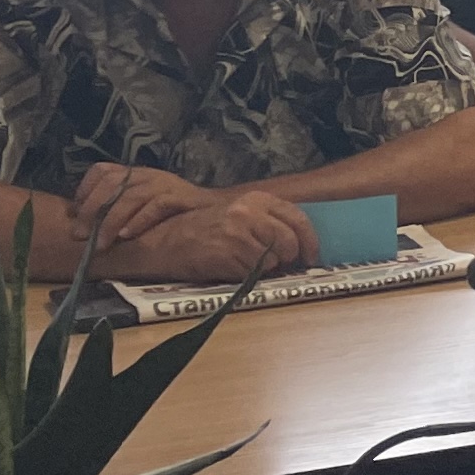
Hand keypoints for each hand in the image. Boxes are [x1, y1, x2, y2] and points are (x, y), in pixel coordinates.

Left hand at [71, 162, 216, 247]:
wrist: (215, 211)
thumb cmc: (171, 213)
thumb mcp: (139, 206)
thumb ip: (115, 209)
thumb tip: (82, 226)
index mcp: (134, 174)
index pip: (102, 170)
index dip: (84, 190)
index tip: (73, 213)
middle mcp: (147, 175)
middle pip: (112, 184)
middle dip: (91, 210)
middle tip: (80, 235)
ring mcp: (164, 184)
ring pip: (131, 197)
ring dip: (111, 222)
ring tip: (101, 244)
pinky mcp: (180, 198)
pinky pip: (157, 206)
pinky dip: (139, 220)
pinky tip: (127, 235)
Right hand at [107, 189, 317, 282]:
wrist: (164, 241)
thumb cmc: (204, 231)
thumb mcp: (239, 214)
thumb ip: (268, 221)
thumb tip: (300, 244)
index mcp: (257, 199)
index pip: (298, 219)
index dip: (310, 241)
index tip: (311, 257)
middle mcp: (249, 212)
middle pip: (290, 241)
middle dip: (289, 258)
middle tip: (281, 267)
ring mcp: (238, 232)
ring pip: (273, 259)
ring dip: (265, 268)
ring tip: (245, 263)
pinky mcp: (227, 253)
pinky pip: (253, 272)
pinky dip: (247, 275)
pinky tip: (231, 268)